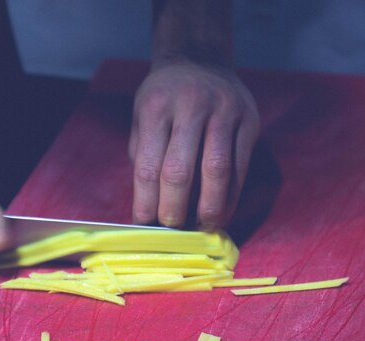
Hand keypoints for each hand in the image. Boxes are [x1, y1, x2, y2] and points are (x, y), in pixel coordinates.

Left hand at [129, 62, 259, 229]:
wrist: (200, 60)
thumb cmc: (165, 100)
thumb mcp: (142, 117)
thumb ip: (143, 156)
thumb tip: (148, 208)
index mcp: (155, 107)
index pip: (147, 166)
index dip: (146, 202)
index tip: (145, 225)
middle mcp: (190, 105)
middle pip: (180, 171)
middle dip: (174, 208)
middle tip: (172, 230)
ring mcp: (224, 110)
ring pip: (216, 171)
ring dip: (209, 207)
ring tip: (202, 227)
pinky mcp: (248, 120)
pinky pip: (240, 167)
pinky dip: (231, 196)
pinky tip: (222, 212)